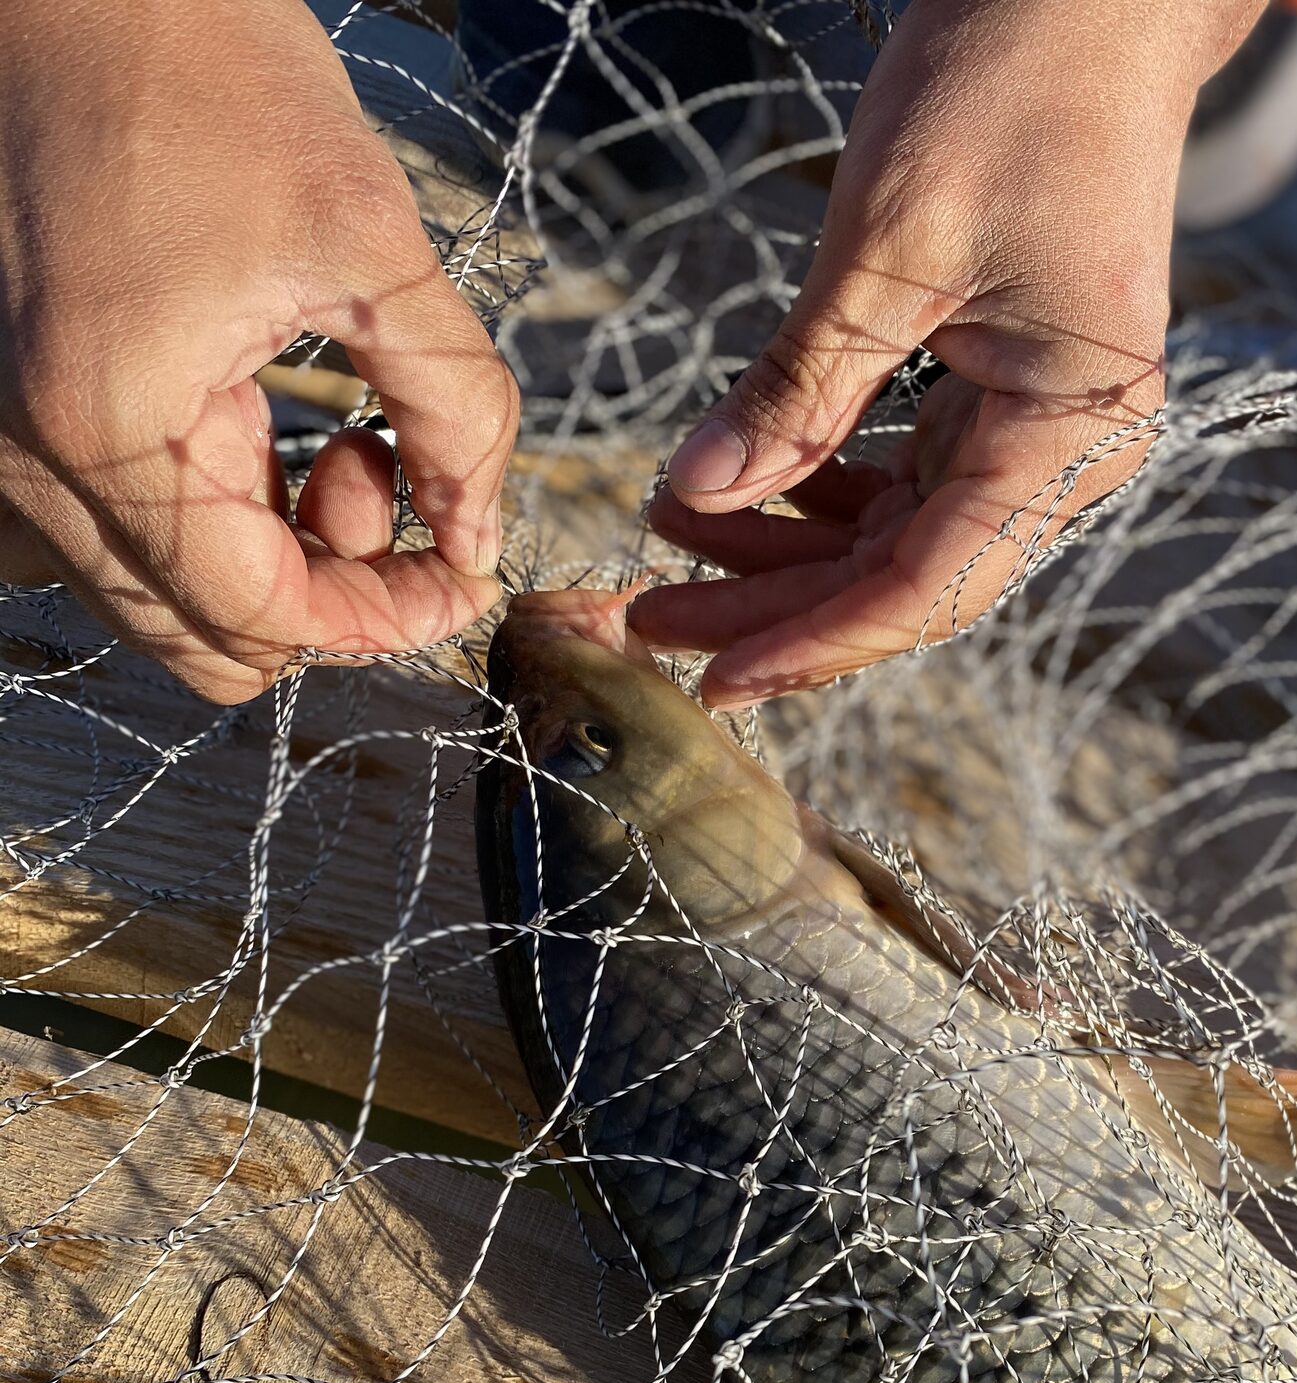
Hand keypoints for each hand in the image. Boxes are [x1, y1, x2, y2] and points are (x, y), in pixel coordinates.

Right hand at [0, 0, 519, 703]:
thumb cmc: (194, 57)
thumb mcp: (372, 239)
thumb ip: (455, 410)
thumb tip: (480, 539)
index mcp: (107, 426)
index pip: (261, 622)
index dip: (385, 619)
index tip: (460, 574)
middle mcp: (27, 458)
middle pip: (202, 641)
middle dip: (329, 595)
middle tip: (403, 493)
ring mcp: (1, 441)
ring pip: (162, 597)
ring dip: (271, 555)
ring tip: (331, 428)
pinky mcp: (9, 409)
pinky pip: (117, 532)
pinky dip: (207, 514)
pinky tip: (258, 418)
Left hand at [631, 0, 1262, 708]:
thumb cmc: (1015, 86)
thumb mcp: (887, 246)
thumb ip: (798, 387)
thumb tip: (699, 495)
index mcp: (1069, 434)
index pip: (926, 586)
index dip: (812, 642)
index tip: (712, 676)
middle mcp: (1066, 455)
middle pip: (904, 580)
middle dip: (775, 608)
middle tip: (651, 620)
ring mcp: (1035, 429)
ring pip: (894, 540)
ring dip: (784, 551)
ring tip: (668, 532)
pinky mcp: (998, 397)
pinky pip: (900, 483)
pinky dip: (817, 489)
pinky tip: (736, 487)